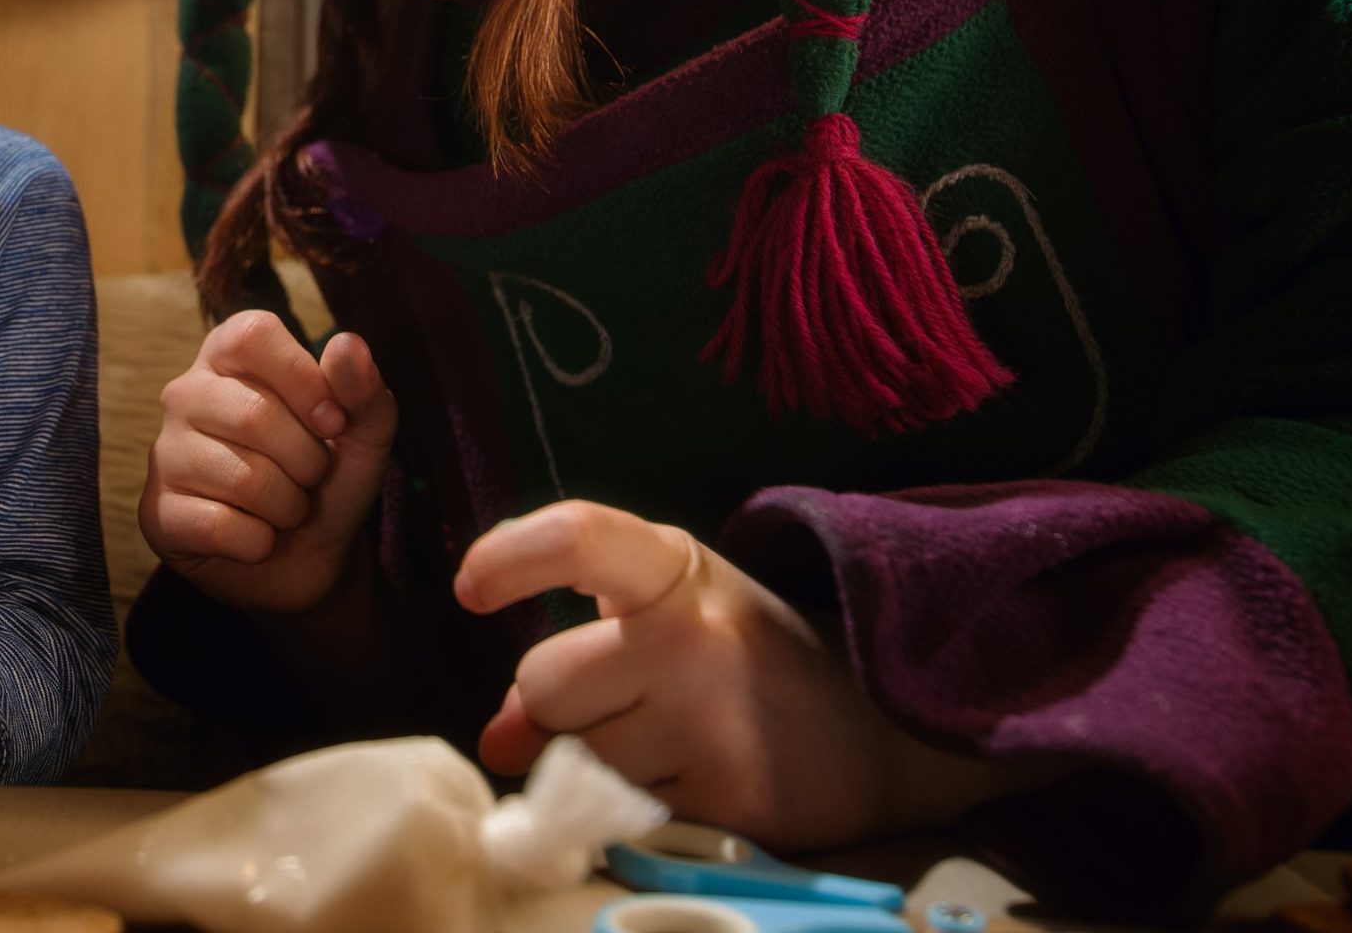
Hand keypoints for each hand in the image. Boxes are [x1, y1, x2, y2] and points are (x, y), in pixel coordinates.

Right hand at [139, 310, 398, 614]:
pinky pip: (218, 526)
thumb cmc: (328, 479)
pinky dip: (258, 542)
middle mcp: (185, 394)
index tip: (332, 421)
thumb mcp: (363, 433)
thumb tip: (348, 345)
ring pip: (242, 478)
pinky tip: (254, 536)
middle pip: (253, 414)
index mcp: (229, 356)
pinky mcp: (156, 513)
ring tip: (283, 507)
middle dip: (307, 461)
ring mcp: (164, 453)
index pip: (253, 335)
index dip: (304, 379)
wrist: (309, 558)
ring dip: (287, 507)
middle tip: (309, 476)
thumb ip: (363, 389)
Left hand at [455, 501, 1031, 850]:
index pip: (578, 536)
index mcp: (674, 568)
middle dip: (553, 706)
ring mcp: (712, 722)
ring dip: (589, 764)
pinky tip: (684, 781)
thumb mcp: (666, 613)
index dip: (509, 557)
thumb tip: (497, 739)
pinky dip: (633, 808)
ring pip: (573, 760)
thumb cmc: (741, 656)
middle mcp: (693, 636)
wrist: (881, 726)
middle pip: (543, 684)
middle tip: (615, 704)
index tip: (471, 588)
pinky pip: (619, 815)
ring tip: (659, 743)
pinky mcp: (728, 799)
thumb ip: (574, 649)